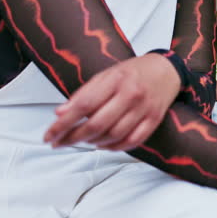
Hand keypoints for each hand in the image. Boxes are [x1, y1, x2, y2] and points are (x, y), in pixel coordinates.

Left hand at [44, 52, 180, 149]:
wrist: (166, 70)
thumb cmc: (133, 72)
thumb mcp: (106, 75)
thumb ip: (83, 93)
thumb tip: (60, 113)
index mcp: (116, 80)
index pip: (83, 105)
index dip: (63, 124)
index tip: (49, 135)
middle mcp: (131, 94)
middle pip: (97, 124)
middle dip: (73, 138)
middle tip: (60, 143)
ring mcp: (144, 109)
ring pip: (113, 136)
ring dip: (93, 142)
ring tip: (83, 140)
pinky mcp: (154, 120)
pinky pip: (132, 141)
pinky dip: (114, 147)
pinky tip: (104, 144)